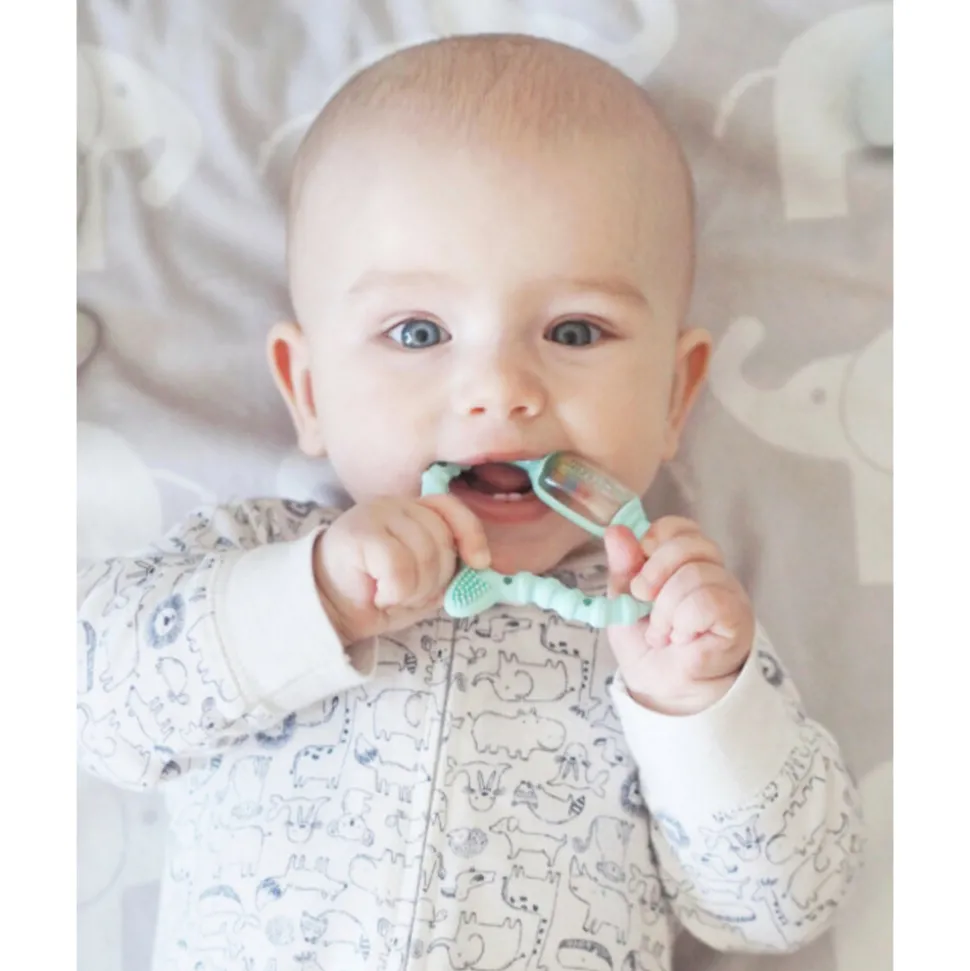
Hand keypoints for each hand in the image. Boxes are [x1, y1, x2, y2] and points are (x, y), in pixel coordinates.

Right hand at [314, 495, 489, 643]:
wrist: (328, 609)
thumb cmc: (377, 594)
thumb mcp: (424, 582)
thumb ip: (450, 570)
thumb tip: (480, 566)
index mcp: (414, 511)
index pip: (451, 508)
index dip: (471, 534)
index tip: (479, 562)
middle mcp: (396, 505)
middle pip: (442, 538)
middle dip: (435, 579)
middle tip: (408, 594)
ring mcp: (376, 514)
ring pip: (425, 555)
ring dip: (414, 591)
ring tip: (391, 596)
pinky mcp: (359, 532)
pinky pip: (400, 567)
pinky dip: (396, 593)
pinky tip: (378, 595)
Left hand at [605, 517, 753, 715]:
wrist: (660, 686)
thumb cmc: (646, 642)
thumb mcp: (623, 599)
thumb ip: (623, 565)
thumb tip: (616, 531)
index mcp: (686, 560)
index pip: (681, 527)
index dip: (657, 538)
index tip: (637, 568)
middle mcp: (713, 570)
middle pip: (690, 543)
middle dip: (655, 571)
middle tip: (642, 600)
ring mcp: (729, 591)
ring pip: (696, 574)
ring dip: (666, 609)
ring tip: (662, 633)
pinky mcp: (738, 617)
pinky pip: (709, 601)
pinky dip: (685, 621)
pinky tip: (683, 638)